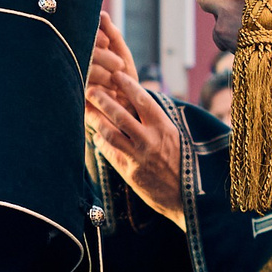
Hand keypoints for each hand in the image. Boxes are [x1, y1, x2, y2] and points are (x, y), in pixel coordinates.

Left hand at [86, 15, 185, 228]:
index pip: (143, 100)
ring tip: (85, 109)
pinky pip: (109, 152)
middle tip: (90, 88)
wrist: (186, 197)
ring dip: (94, 118)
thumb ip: (156, 122)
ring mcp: (138, 156)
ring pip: (109, 132)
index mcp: (164, 128)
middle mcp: (151, 140)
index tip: (116, 74)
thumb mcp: (175, 137)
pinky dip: (100, 142)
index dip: (128, 86)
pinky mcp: (129, 171)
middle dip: (102, 99)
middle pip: (120, 114)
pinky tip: (95, 136)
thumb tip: (137, 101)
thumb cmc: (182, 163)